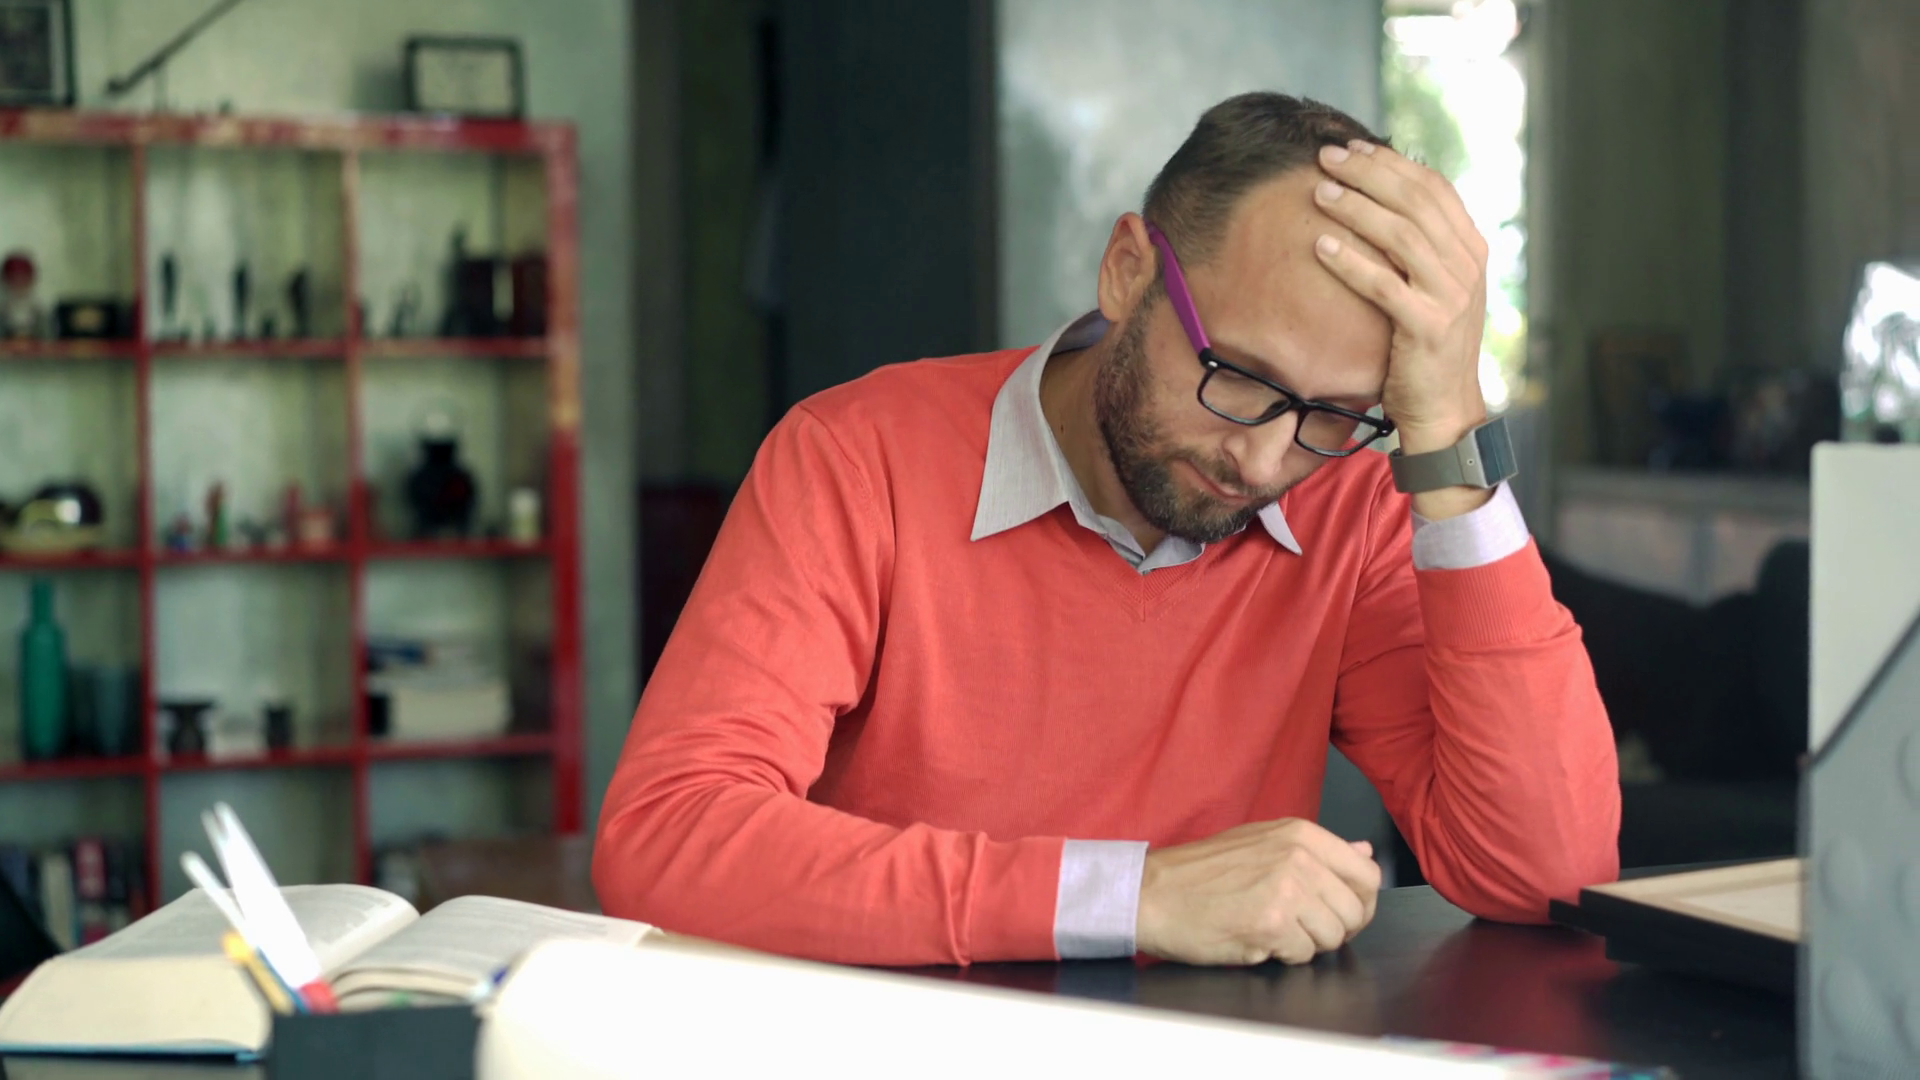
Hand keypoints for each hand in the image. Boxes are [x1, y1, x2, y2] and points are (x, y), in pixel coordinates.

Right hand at [1134, 818, 1381, 965]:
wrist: (1151, 893)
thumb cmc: (1198, 873)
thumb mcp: (1262, 842)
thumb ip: (1317, 851)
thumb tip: (1364, 852)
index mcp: (1300, 833)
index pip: (1367, 874)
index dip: (1360, 903)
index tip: (1341, 914)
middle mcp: (1299, 856)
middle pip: (1355, 911)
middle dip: (1332, 930)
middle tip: (1299, 929)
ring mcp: (1287, 889)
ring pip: (1332, 937)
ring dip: (1306, 944)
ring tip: (1272, 930)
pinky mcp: (1271, 923)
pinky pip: (1302, 955)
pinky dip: (1282, 956)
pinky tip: (1255, 938)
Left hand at [1310, 140, 1488, 457]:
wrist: (1445, 407)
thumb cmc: (1426, 344)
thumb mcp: (1434, 287)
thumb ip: (1420, 246)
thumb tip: (1381, 197)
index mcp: (1471, 248)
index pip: (1432, 188)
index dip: (1391, 164)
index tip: (1353, 147)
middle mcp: (1467, 266)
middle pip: (1415, 202)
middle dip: (1368, 174)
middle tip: (1326, 158)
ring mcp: (1451, 295)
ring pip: (1401, 235)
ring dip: (1356, 208)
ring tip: (1319, 192)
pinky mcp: (1427, 326)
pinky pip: (1383, 284)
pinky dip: (1350, 261)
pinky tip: (1320, 245)